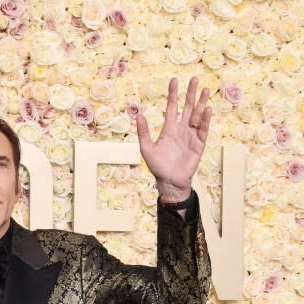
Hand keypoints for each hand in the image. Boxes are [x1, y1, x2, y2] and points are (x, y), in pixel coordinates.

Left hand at [136, 77, 211, 201]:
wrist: (169, 181)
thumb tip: (139, 116)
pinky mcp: (199, 144)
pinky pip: (203, 129)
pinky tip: (208, 109)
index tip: (175, 80)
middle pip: (187, 107)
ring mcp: (191, 135)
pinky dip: (206, 119)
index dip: (173, 94)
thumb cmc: (157, 166)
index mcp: (169, 128)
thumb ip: (143, 133)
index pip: (172, 107)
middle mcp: (181, 129)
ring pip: (198, 115)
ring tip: (206, 89)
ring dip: (201, 102)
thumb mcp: (147, 149)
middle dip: (191, 93)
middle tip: (195, 79)